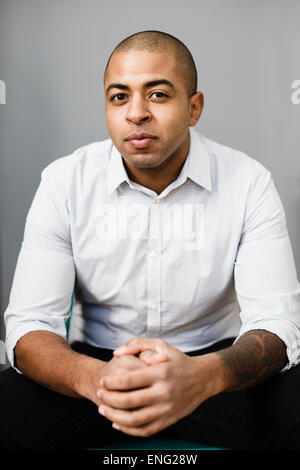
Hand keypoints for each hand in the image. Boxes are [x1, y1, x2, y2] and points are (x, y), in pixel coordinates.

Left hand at [98, 337, 217, 436]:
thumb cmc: (178, 360)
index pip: (128, 381)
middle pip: (128, 401)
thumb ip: (137, 344)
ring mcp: (166, 409)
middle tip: (99, 394)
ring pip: (134, 419)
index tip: (102, 381)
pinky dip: (127, 429)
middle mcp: (164, 392)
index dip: (111, 383)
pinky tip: (117, 422)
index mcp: (160, 372)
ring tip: (103, 409)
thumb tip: (116, 353)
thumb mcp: (161, 345)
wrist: (203, 378)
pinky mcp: (169, 420)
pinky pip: (144, 430)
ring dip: (113, 416)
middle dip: (108, 399)